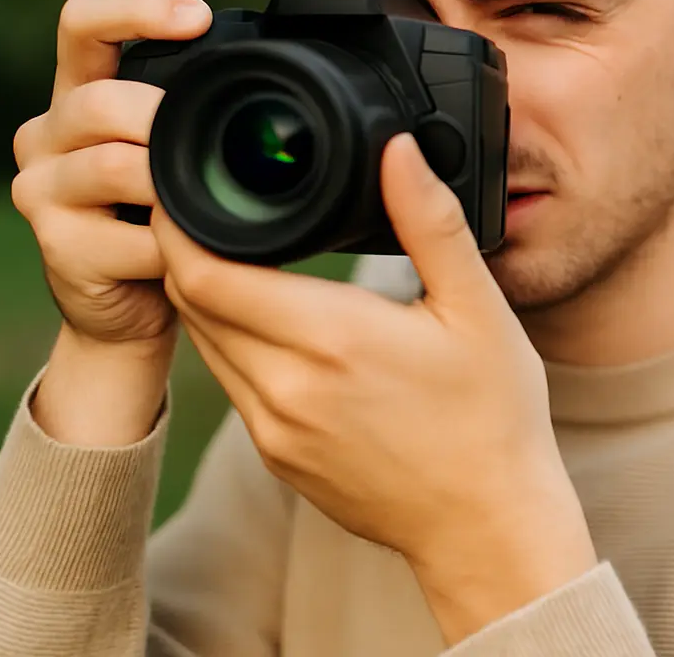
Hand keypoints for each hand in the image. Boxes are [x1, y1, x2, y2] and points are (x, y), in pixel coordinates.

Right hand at [11, 0, 213, 443]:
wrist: (134, 306)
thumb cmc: (169, 214)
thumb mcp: (183, 148)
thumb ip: (200, 109)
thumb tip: (289, 70)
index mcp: (82, 92)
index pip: (82, 23)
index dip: (135, 9)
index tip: (199, 17)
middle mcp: (48, 133)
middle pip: (99, 101)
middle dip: (166, 118)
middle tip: (218, 142)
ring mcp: (42, 191)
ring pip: (111, 167)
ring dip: (173, 184)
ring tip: (212, 197)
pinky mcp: (57, 248)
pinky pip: (127, 238)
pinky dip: (174, 245)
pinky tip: (196, 248)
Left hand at [156, 132, 596, 642]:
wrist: (486, 525)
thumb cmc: (493, 416)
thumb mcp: (477, 309)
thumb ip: (429, 221)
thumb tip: (397, 148)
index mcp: (332, 338)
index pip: (204, 272)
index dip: (180, 225)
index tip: (188, 187)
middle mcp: (287, 387)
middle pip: (192, 303)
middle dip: (187, 250)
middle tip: (206, 205)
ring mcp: (275, 429)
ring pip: (206, 344)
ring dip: (207, 297)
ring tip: (230, 252)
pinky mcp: (278, 456)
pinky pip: (232, 386)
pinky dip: (233, 343)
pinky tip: (269, 321)